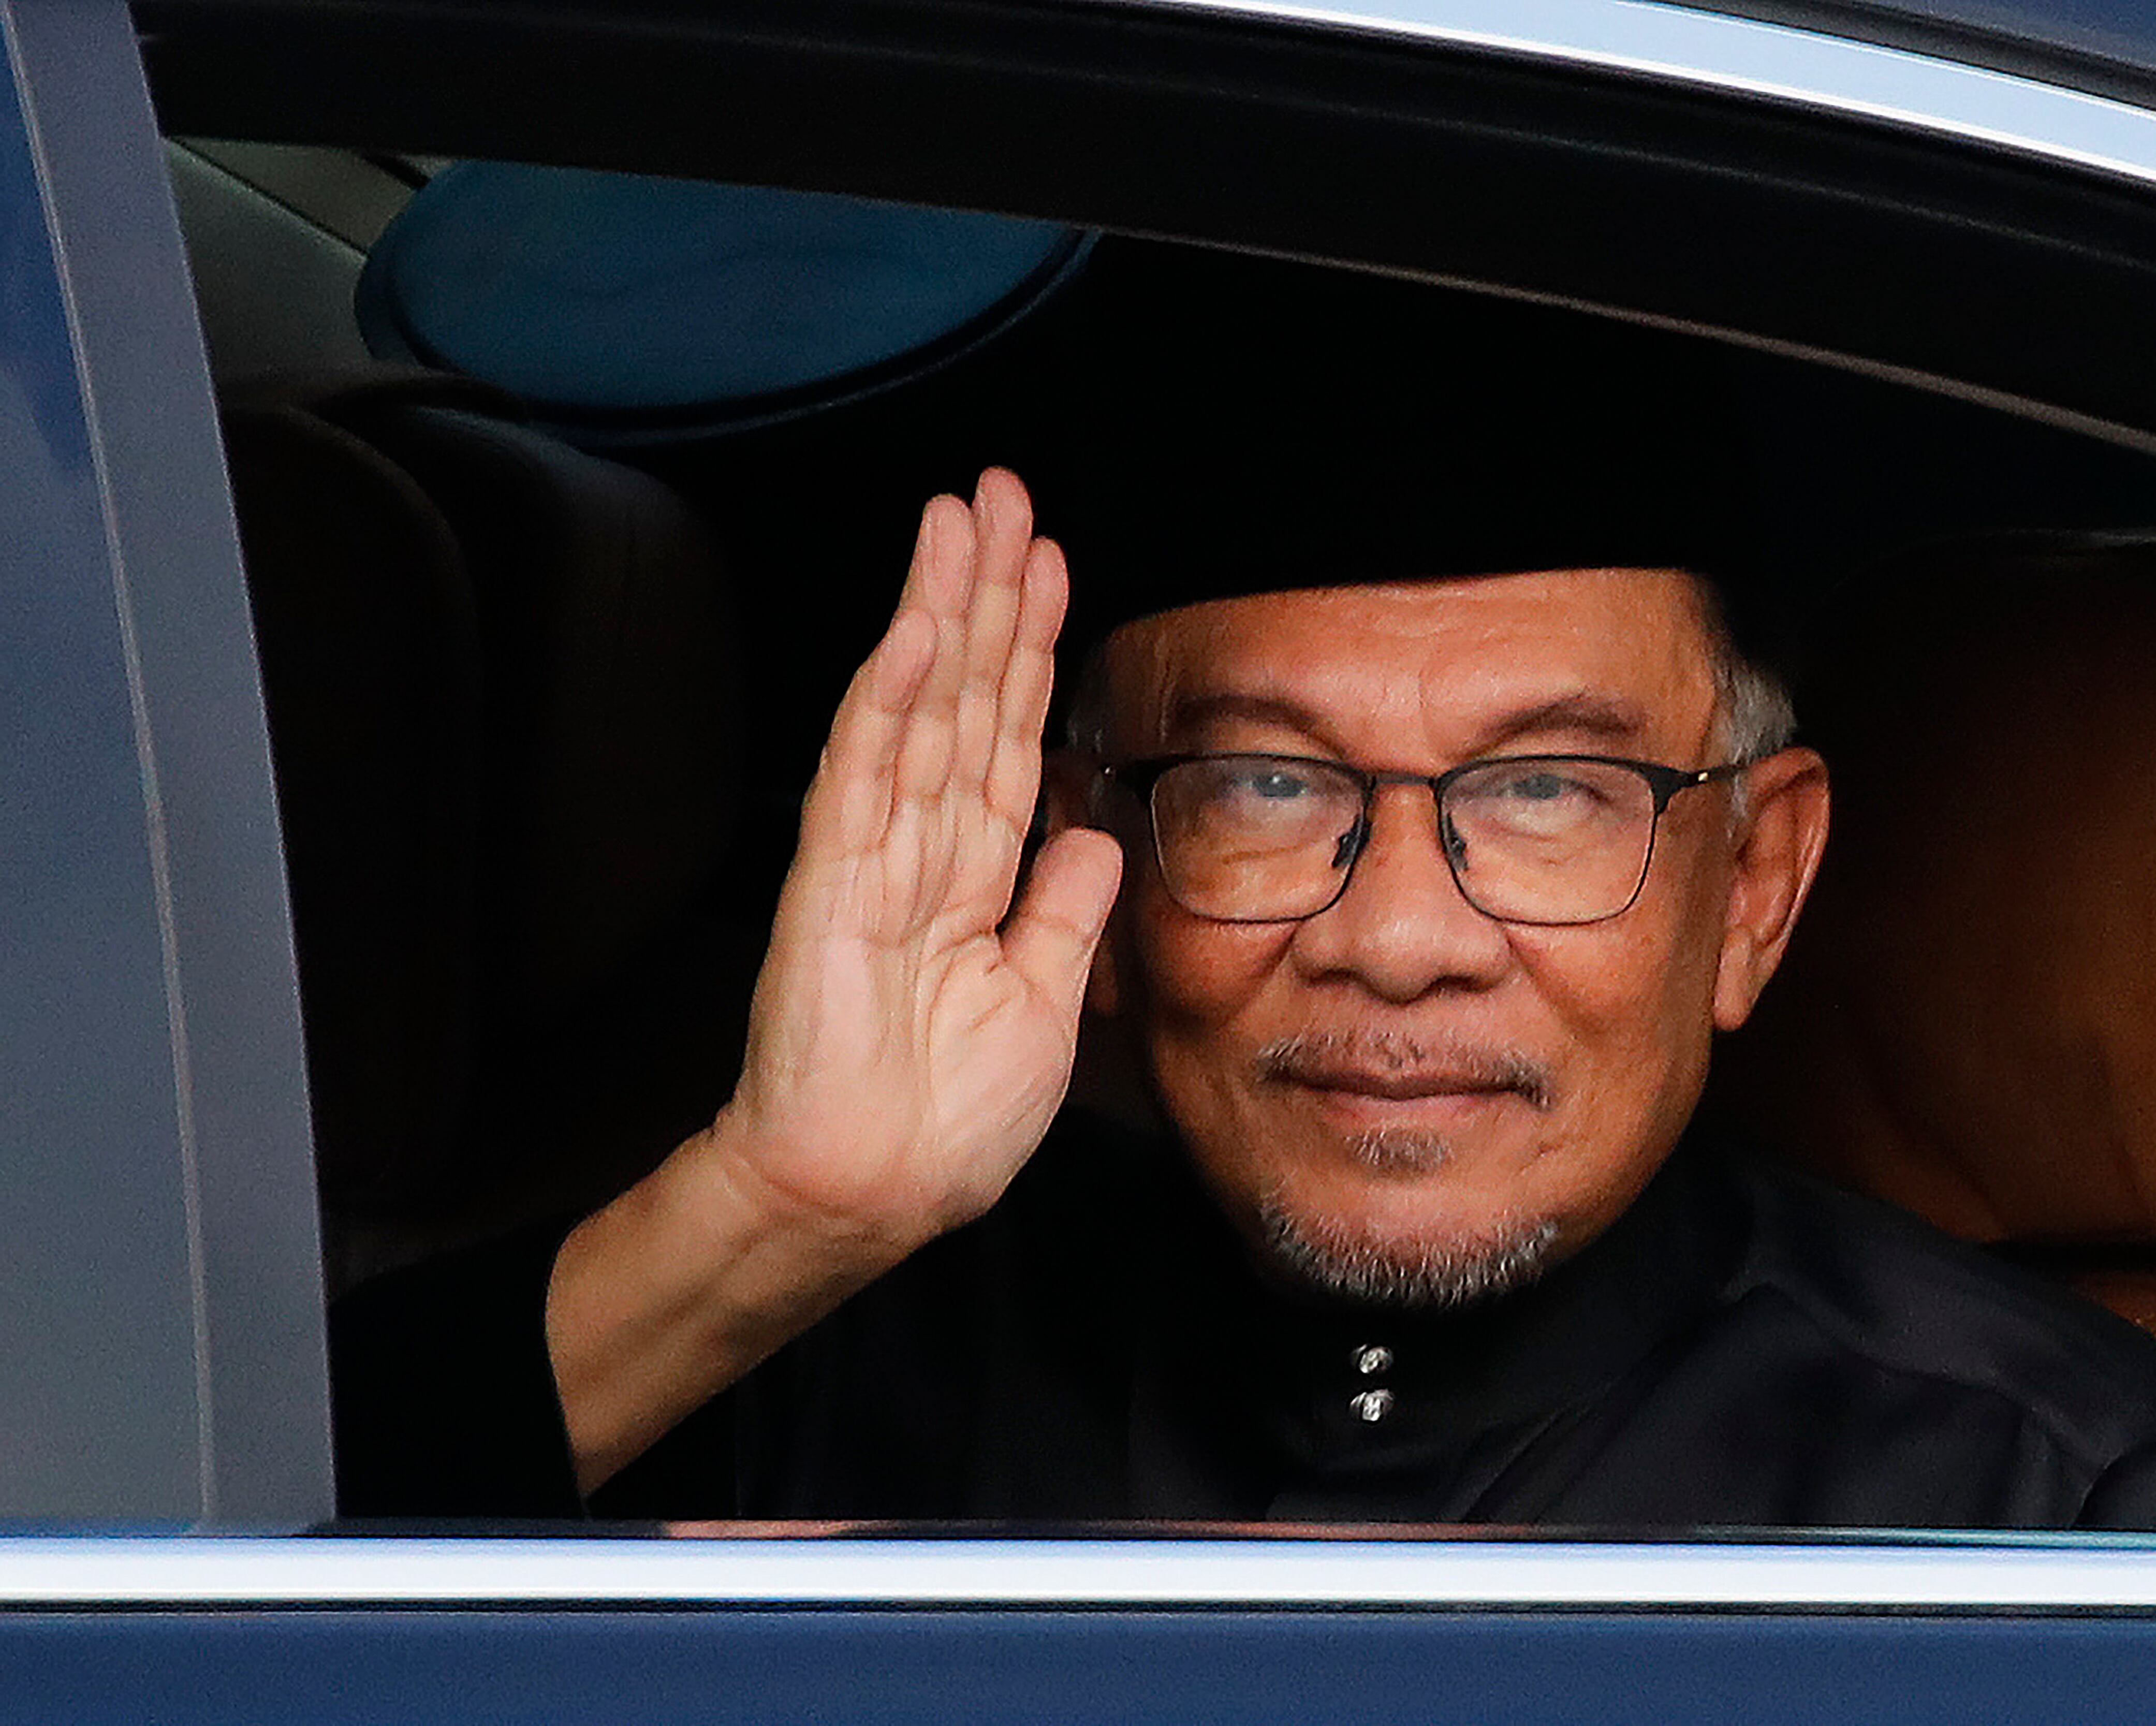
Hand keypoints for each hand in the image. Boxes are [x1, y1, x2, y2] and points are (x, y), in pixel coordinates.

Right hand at [710, 468, 1123, 1260]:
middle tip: (1003, 496)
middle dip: (987, 595)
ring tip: (960, 519)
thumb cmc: (946, 1125)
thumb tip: (1094, 836)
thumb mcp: (1043, 1007)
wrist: (870, 1195)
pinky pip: (865, 773)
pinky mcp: (833, 883)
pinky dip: (891, 698)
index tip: (1048, 567)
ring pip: (916, 708)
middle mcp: (926, 850)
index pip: (1008, 737)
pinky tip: (915, 628)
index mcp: (975, 881)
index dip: (1030, 651)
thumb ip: (1062, 915)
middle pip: (966, 697)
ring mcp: (874, 857)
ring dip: (941, 611)